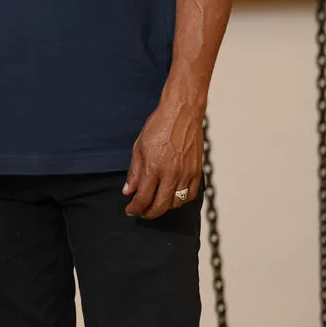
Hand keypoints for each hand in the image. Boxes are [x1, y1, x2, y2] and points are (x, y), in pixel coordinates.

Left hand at [123, 94, 203, 218]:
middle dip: (149, 213)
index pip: (143, 198)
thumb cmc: (159, 126)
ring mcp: (186, 174)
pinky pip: (191, 195)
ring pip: (176, 203)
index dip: (135, 208)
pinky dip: (181, 200)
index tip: (130, 210)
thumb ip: (134, 172)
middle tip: (142, 212)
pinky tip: (174, 197)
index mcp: (153, 168)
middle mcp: (170, 174)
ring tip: (156, 203)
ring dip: (165, 207)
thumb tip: (128, 191)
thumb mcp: (138, 147)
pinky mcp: (197, 171)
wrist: (182, 113)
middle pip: (160, 206)